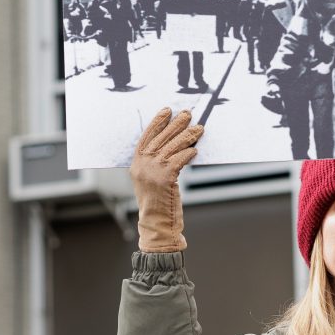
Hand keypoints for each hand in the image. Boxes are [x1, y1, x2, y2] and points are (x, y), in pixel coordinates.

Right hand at [130, 108, 201, 252]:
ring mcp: (152, 172)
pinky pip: (179, 160)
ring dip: (187, 136)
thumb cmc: (157, 202)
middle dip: (176, 124)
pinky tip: (194, 150)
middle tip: (187, 114)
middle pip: (161, 138)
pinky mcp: (164, 179)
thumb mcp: (150, 179)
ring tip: (199, 129)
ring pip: (173, 147)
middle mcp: (142, 165)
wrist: (156, 223)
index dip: (157, 122)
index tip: (167, 111)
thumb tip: (174, 141)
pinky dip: (188, 154)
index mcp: (136, 163)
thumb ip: (156, 161)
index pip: (147, 136)